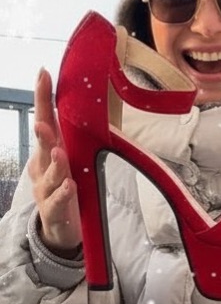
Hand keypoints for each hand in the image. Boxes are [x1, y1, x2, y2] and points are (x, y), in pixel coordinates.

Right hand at [27, 68, 81, 256]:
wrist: (58, 229)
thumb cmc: (65, 189)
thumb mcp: (72, 161)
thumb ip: (76, 137)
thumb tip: (96, 108)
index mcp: (47, 151)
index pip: (45, 120)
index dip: (43, 98)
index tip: (43, 75)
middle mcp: (42, 167)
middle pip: (42, 145)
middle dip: (43, 130)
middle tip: (43, 120)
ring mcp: (44, 190)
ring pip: (49, 175)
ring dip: (55, 163)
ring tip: (59, 152)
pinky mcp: (53, 211)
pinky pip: (58, 201)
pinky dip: (63, 192)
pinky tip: (69, 185)